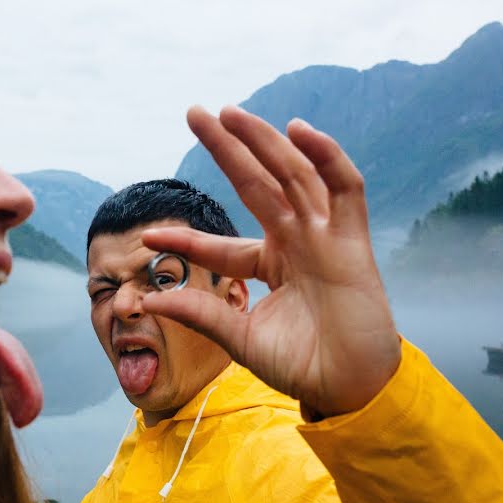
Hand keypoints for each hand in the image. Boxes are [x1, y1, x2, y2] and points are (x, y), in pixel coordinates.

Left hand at [141, 106, 400, 416]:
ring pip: (294, 175)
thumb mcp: (240, 338)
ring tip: (228, 113)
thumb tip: (149, 301)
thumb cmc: (301, 366)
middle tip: (194, 112)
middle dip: (228, 148)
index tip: (148, 237)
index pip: (220, 244)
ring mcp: (324, 238)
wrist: (349, 389)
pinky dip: (328, 157)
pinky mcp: (353, 241)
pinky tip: (298, 130)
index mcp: (269, 266)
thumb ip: (200, 315)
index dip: (186, 238)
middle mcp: (296, 242)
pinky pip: (345, 188)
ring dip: (263, 142)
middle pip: (258, 184)